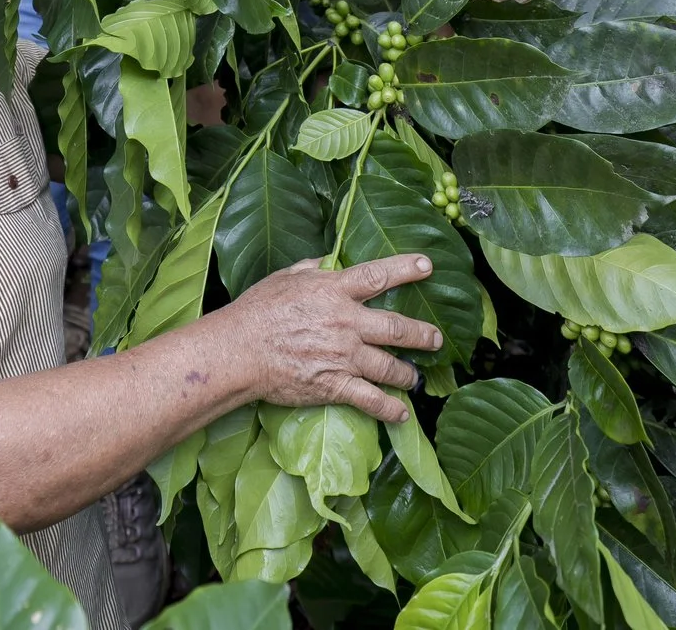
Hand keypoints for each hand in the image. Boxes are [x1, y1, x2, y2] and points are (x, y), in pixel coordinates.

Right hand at [209, 254, 443, 422]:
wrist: (239, 350)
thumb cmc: (257, 311)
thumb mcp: (284, 277)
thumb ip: (312, 269)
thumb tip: (328, 261)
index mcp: (334, 291)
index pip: (378, 276)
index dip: (406, 269)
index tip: (428, 267)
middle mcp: (346, 322)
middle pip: (397, 328)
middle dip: (422, 335)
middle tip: (436, 339)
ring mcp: (343, 356)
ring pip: (390, 366)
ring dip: (408, 374)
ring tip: (415, 378)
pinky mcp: (335, 385)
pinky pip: (371, 400)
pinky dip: (390, 409)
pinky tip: (402, 414)